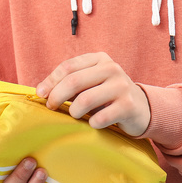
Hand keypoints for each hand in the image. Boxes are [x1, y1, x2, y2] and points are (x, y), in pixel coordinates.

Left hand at [36, 52, 151, 136]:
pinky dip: (92, 123)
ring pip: (85, 100)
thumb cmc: (107, 95)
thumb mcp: (91, 82)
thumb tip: (41, 90)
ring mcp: (122, 86)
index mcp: (100, 59)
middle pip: (74, 81)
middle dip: (57, 96)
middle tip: (52, 107)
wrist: (140, 107)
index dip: (51, 81)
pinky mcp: (128, 105)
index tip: (41, 94)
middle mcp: (112, 69)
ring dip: (74, 112)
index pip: (68, 66)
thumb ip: (69, 81)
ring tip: (75, 115)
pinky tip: (94, 123)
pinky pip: (100, 118)